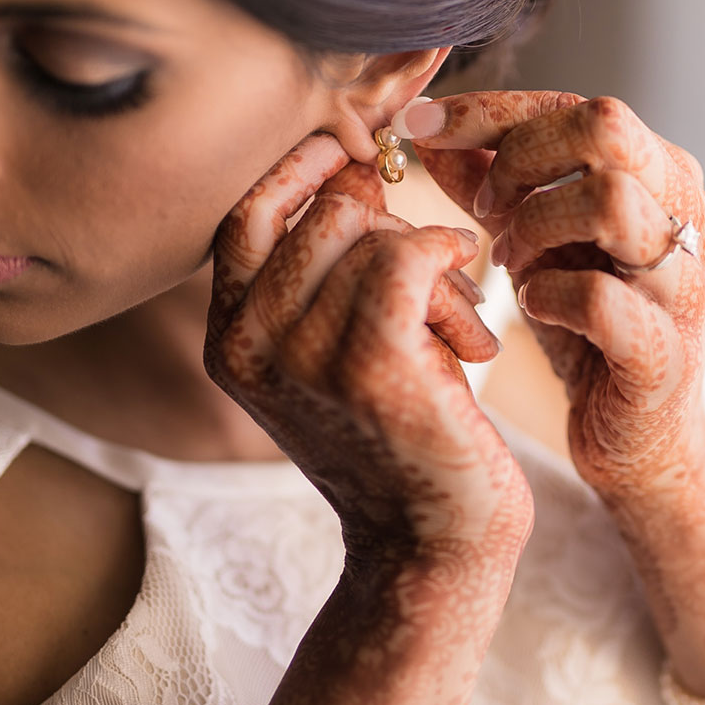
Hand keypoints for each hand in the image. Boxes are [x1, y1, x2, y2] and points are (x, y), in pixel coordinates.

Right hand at [205, 133, 533, 610]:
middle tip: (438, 290)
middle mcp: (248, 346)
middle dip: (395, 231)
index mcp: (230, 339)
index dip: (305, 171)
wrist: (436, 544)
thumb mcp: (344, 348)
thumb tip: (355, 167)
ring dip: (435, 270)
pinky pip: (408, 259)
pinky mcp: (370, 366)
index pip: (246, 214)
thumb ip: (328, 272)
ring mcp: (303, 356)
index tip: (365, 160)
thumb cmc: (407, 436)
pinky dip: (450, 267)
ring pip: (374, 236)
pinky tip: (475, 317)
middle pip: (321, 216)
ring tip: (459, 330)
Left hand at [401, 91, 704, 514]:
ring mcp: (686, 286)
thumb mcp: (537, 246)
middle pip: (609, 128)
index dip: (492, 111)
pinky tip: (533, 308)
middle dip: (521, 157)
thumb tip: (428, 129)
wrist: (638, 442)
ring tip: (509, 263)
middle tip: (484, 208)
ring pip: (610, 200)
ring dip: (534, 225)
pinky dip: (550, 295)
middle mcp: (692, 218)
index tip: (421, 128)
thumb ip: (491, 185)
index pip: (580, 108)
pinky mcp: (666, 353)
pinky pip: (600, 298)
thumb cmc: (589, 333)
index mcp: (666, 179)